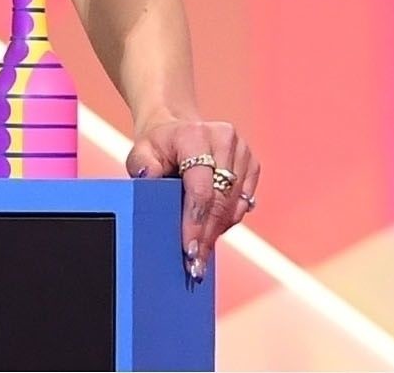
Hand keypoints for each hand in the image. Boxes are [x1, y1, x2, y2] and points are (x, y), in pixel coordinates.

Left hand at [126, 116, 257, 282]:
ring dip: (217, 232)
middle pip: (220, 201)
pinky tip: (211, 234)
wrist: (177, 127)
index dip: (195, 223)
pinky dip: (227, 221)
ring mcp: (242, 152)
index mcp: (195, 135)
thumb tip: (150, 180)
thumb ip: (142, 166)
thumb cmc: (157, 145)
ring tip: (201, 254)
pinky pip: (243, 203)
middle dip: (206, 236)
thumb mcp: (141, 151)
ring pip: (234, 205)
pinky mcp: (252, 164)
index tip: (188, 250)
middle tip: (195, 265)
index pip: (200, 188)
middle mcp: (224, 140)